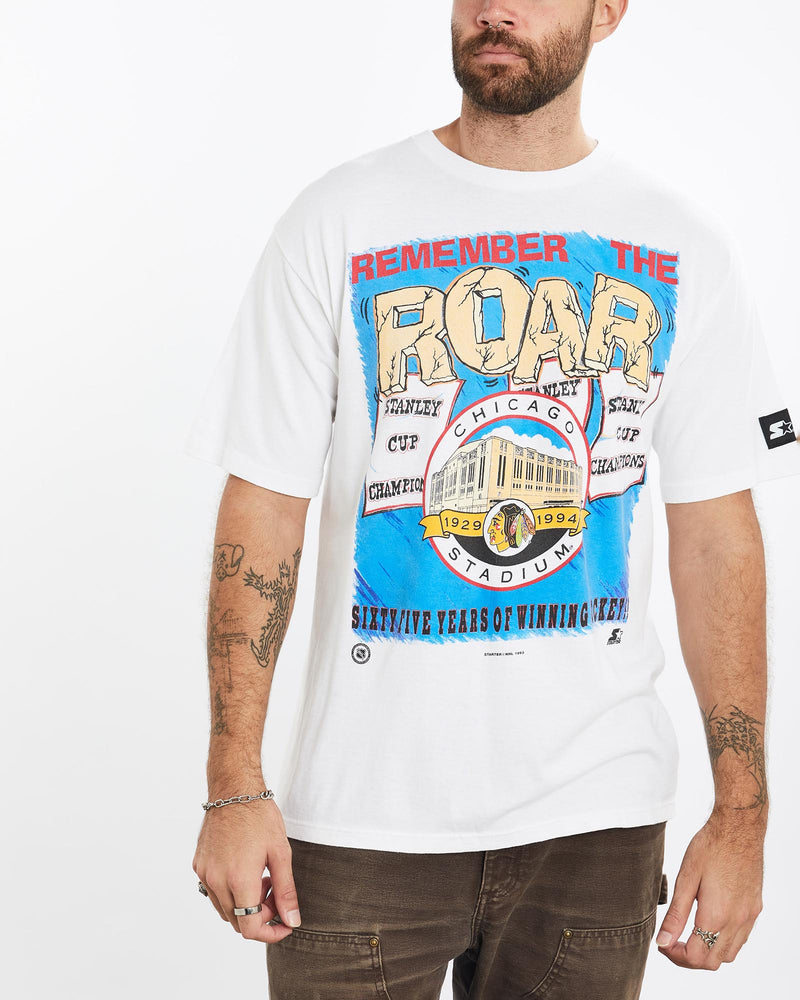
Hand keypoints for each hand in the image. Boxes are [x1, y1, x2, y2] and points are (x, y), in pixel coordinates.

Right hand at [193, 798, 300, 943]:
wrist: (233, 789)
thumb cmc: (259, 816)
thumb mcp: (281, 853)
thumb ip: (285, 891)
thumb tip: (292, 920)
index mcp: (238, 879)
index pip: (250, 928)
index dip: (270, 933)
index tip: (284, 924)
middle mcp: (216, 880)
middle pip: (237, 921)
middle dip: (260, 915)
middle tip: (275, 891)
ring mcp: (204, 873)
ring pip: (224, 909)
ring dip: (244, 905)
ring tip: (261, 878)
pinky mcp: (198, 865)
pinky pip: (213, 892)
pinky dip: (230, 892)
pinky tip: (245, 870)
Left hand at [656, 807, 764, 968]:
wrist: (738, 828)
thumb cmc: (710, 847)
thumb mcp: (685, 879)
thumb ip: (675, 915)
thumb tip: (663, 941)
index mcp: (716, 915)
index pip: (695, 957)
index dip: (674, 955)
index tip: (662, 943)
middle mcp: (736, 921)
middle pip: (712, 962)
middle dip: (689, 958)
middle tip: (672, 941)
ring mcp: (748, 917)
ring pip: (728, 954)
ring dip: (707, 952)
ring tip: (689, 935)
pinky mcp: (754, 909)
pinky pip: (740, 939)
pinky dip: (723, 943)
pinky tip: (710, 927)